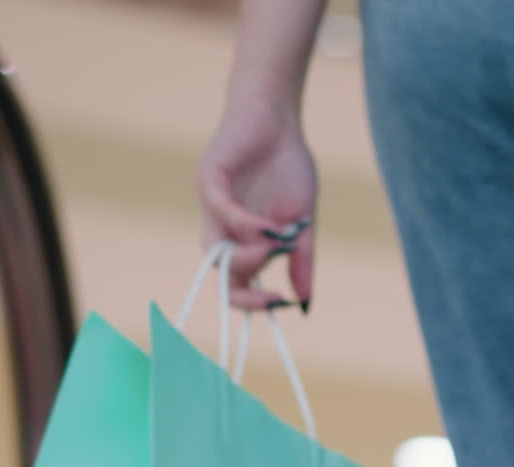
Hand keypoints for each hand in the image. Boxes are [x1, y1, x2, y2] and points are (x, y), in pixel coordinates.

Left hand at [198, 97, 317, 310]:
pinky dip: (245, 226)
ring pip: (217, 249)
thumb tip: (304, 304)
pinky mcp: (209, 178)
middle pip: (220, 273)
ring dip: (247, 257)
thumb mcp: (302, 220)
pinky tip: (269, 229)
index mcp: (240, 240)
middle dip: (245, 290)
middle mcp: (221, 227)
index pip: (236, 283)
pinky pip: (221, 212)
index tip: (280, 304)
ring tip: (277, 249)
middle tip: (272, 294)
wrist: (279, 115)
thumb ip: (301, 260)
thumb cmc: (288, 165)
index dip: (252, 301)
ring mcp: (211, 204)